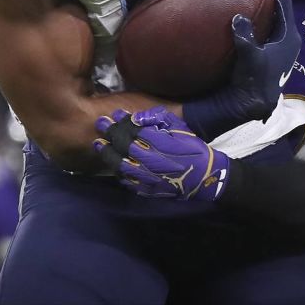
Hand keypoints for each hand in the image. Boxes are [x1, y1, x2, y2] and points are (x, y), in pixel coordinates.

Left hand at [93, 107, 229, 200]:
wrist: (204, 176)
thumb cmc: (192, 148)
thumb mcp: (179, 127)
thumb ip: (158, 118)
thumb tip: (136, 117)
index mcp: (158, 142)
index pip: (131, 130)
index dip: (119, 122)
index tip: (112, 115)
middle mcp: (149, 159)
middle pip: (122, 146)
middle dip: (109, 134)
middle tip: (100, 124)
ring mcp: (147, 176)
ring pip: (121, 165)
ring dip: (108, 154)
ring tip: (99, 145)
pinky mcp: (148, 189)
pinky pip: (127, 181)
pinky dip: (118, 172)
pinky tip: (113, 164)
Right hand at [182, 0, 299, 139]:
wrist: (255, 103)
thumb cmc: (254, 80)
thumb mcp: (250, 58)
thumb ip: (245, 37)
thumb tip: (239, 17)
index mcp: (289, 36)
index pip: (285, 3)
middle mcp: (290, 39)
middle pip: (284, 7)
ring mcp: (283, 47)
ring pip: (278, 17)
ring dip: (269, 4)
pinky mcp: (275, 53)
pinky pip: (272, 26)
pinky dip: (264, 16)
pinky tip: (253, 14)